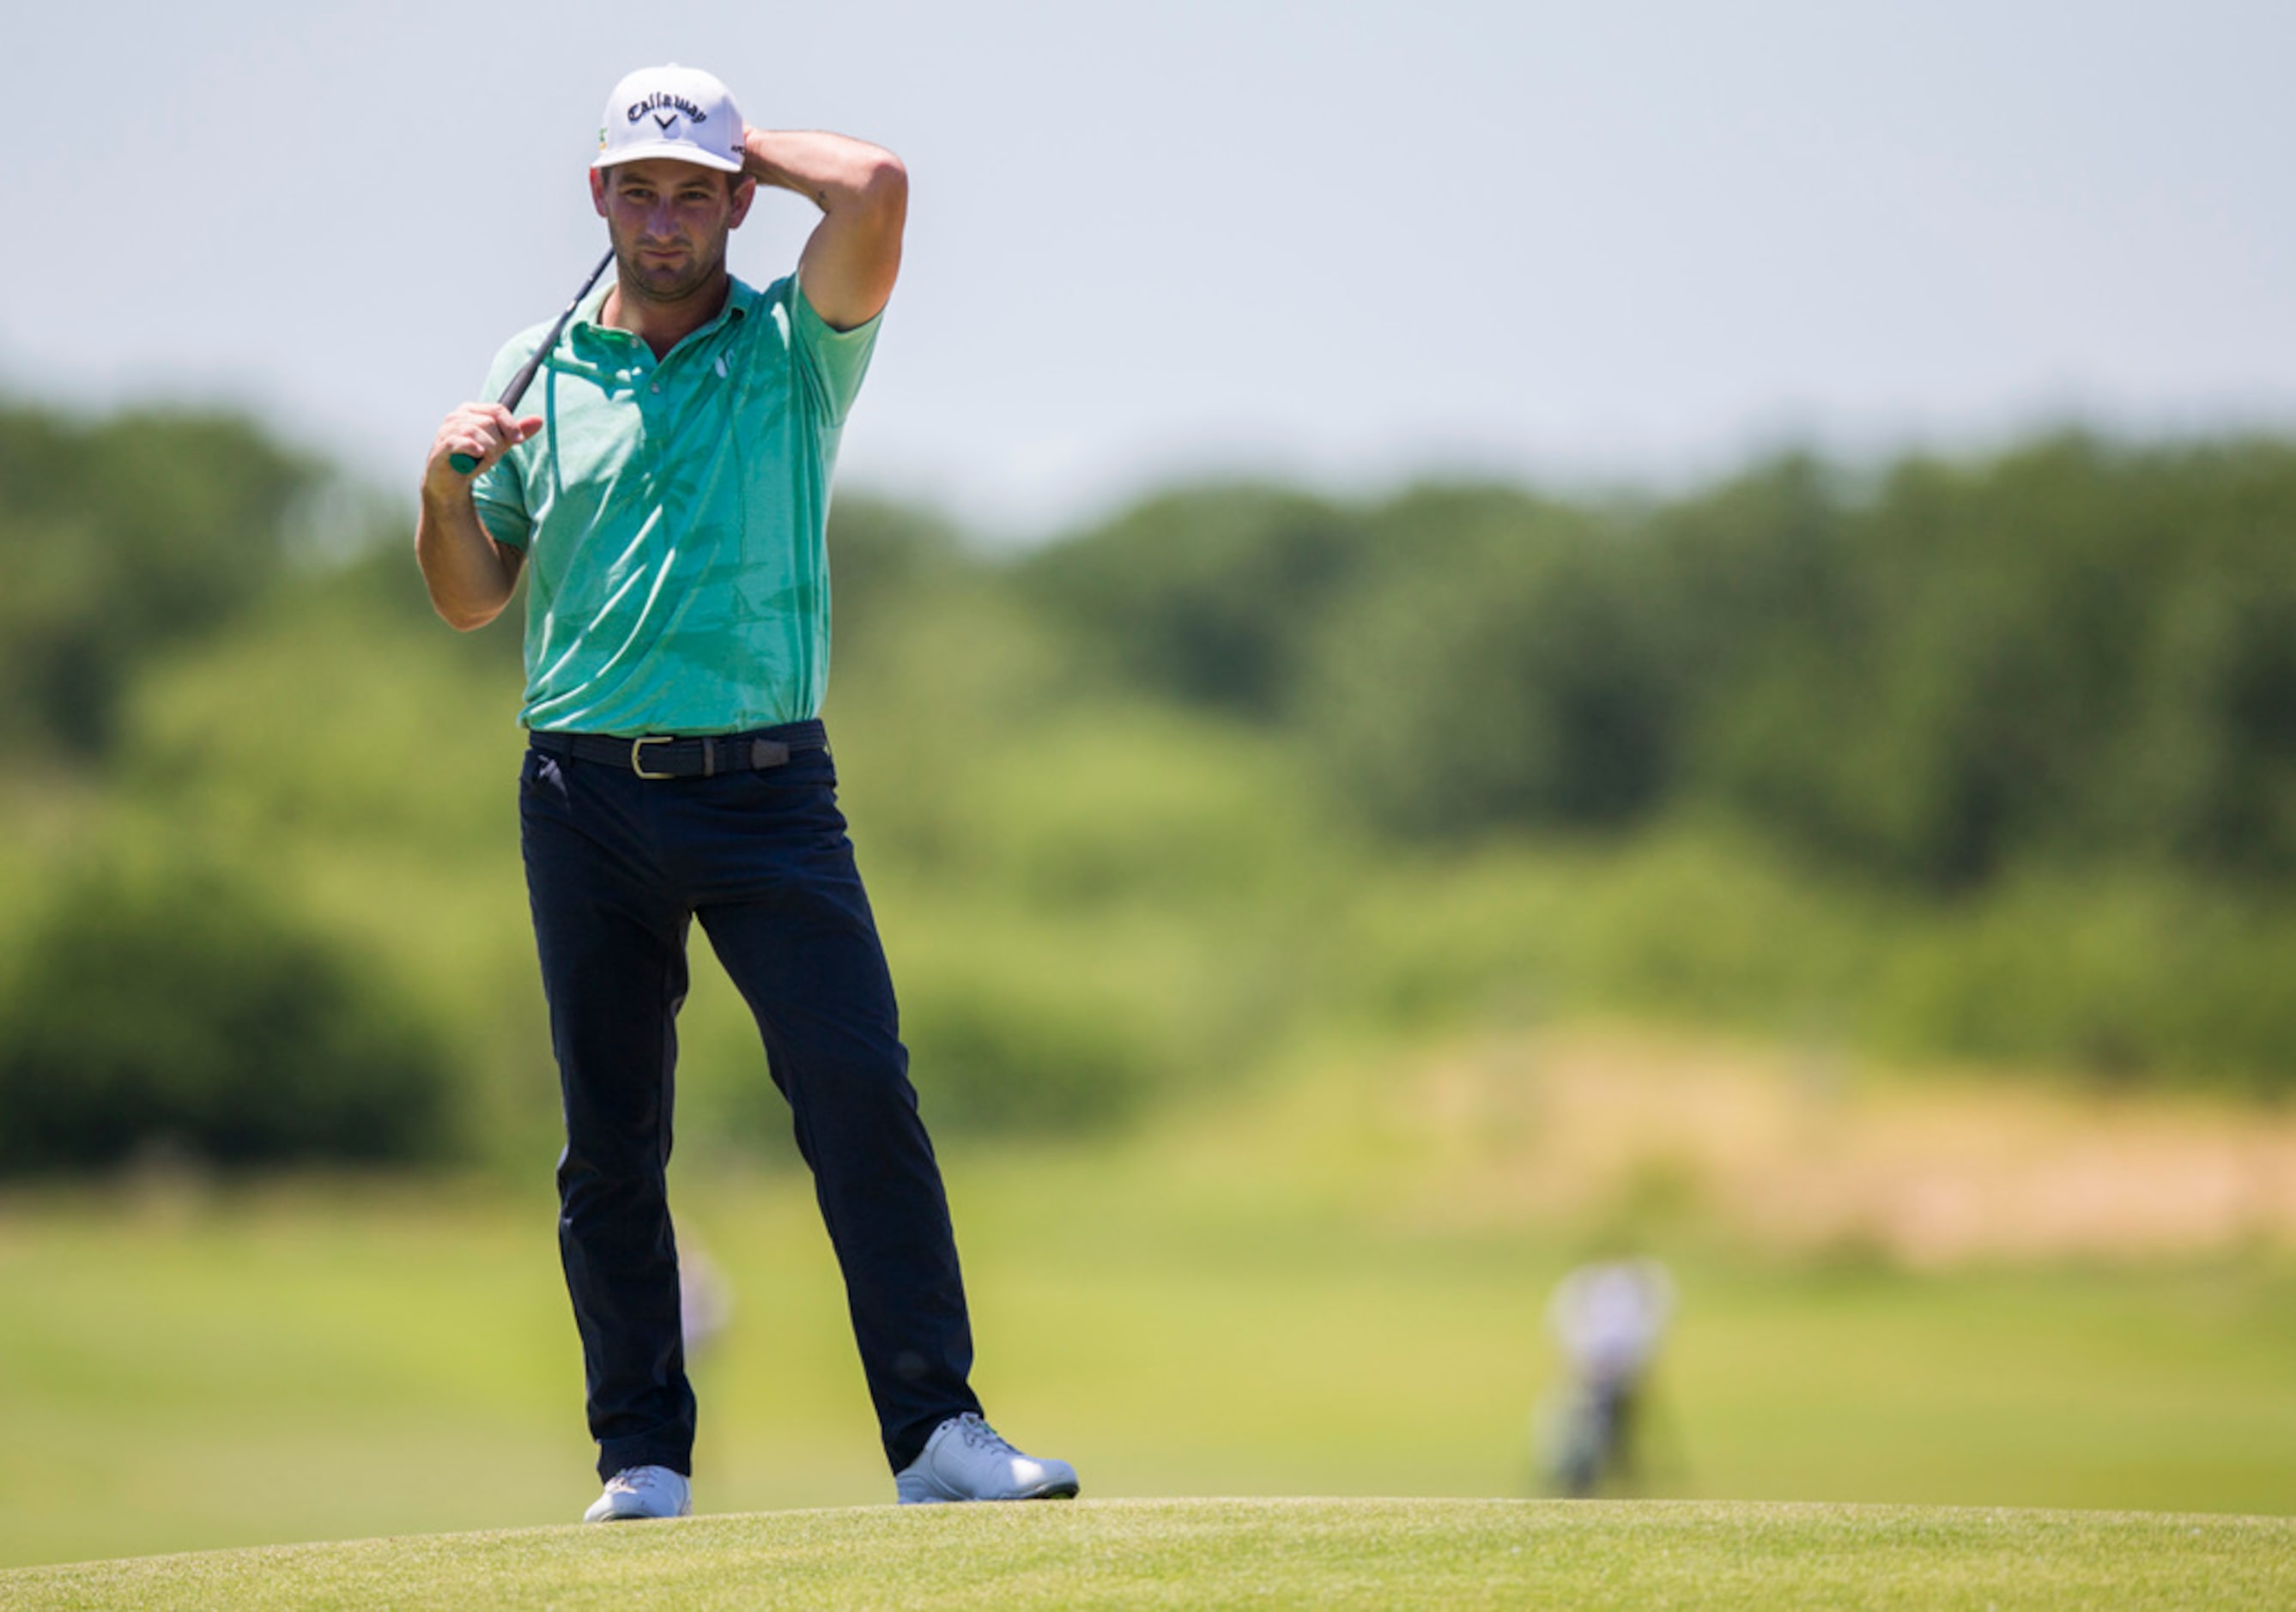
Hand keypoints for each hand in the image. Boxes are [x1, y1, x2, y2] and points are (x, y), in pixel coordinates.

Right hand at [425, 403, 541, 493]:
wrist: (452, 481)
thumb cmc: (474, 459)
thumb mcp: (500, 444)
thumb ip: (517, 432)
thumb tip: (539, 420)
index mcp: (471, 411)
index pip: (497, 409)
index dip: (511, 425)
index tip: (519, 440)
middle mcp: (457, 416)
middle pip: (488, 422)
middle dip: (497, 443)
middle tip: (493, 457)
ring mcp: (446, 430)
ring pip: (475, 431)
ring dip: (487, 450)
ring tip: (484, 460)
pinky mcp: (441, 446)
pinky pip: (458, 441)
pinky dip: (472, 448)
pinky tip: (478, 455)